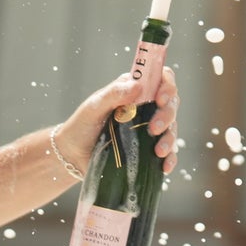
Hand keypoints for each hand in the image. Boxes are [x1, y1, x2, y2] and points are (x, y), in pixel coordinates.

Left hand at [56, 61, 182, 176]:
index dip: (167, 85)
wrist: (73, 154)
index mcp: (136, 90)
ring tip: (158, 151)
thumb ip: (114, 93)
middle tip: (154, 128)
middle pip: (171, 104)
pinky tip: (165, 166)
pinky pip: (168, 153)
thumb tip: (137, 85)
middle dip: (167, 115)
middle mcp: (147, 107)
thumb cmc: (83, 124)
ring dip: (170, 139)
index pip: (161, 79)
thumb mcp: (94, 106)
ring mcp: (150, 129)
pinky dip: (170, 159)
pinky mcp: (149, 150)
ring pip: (172, 128)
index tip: (160, 98)